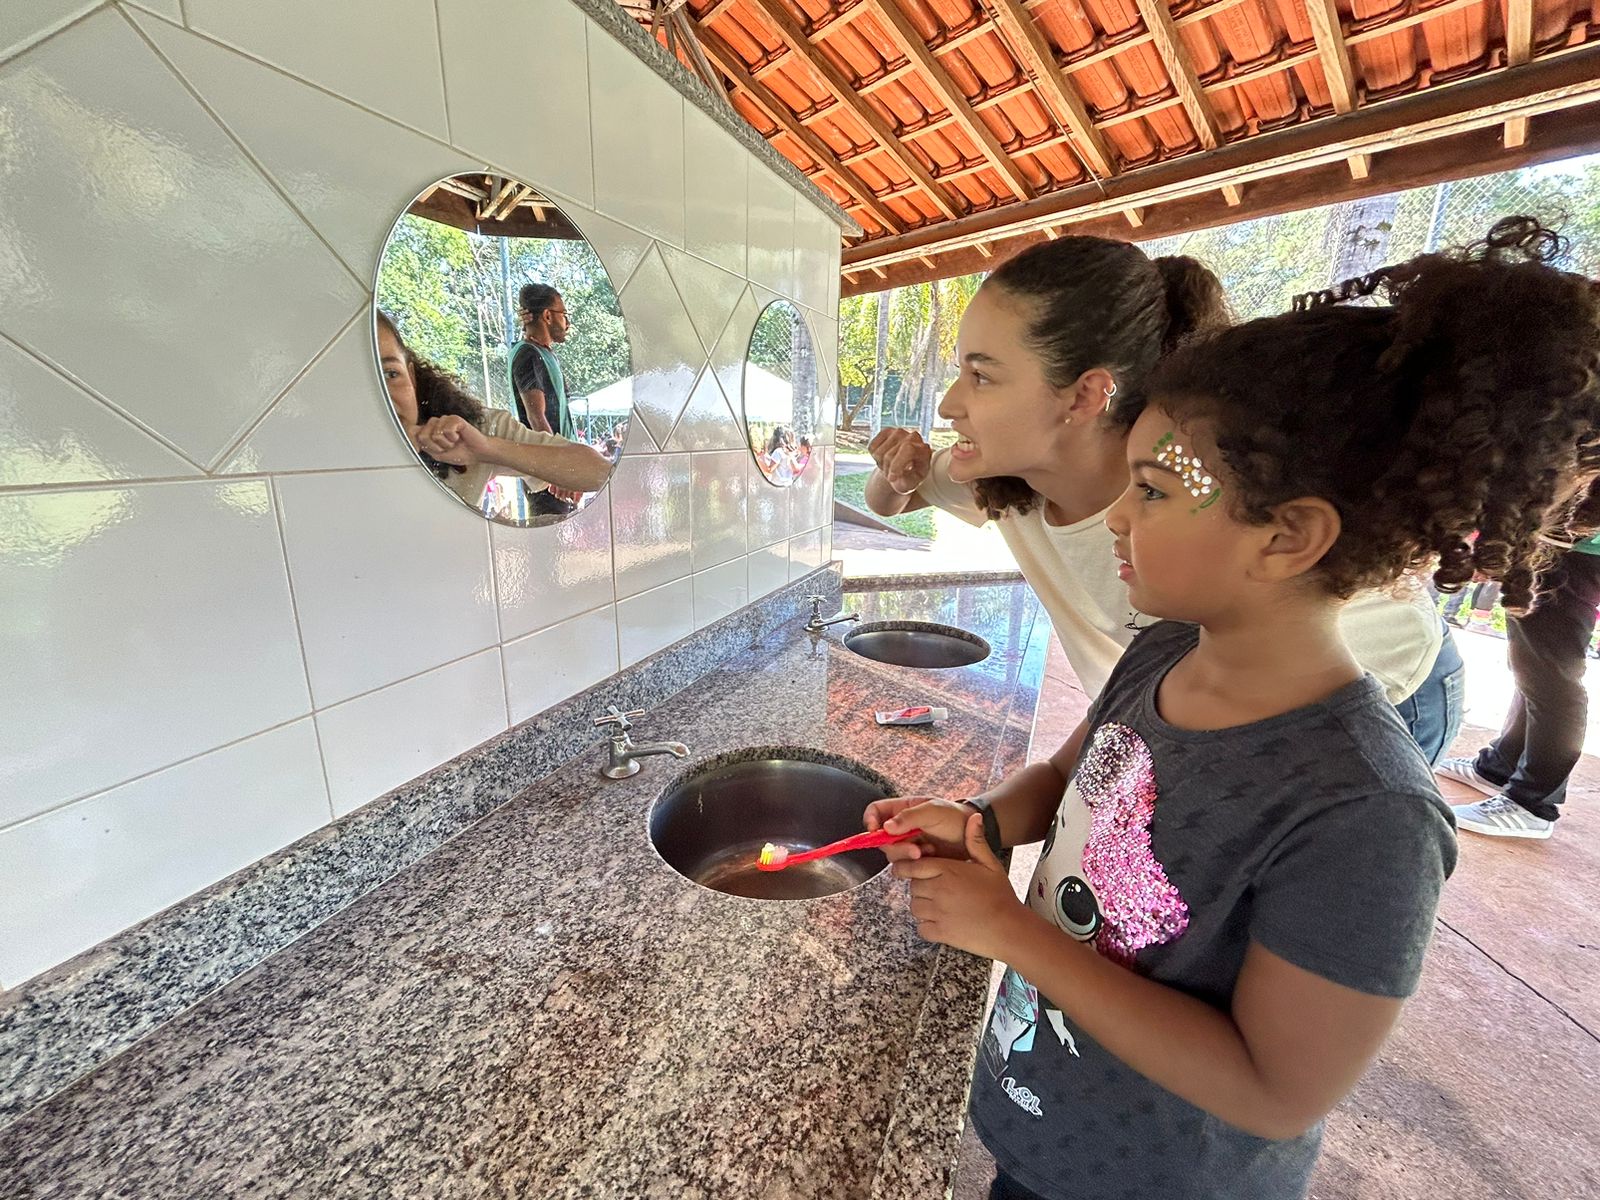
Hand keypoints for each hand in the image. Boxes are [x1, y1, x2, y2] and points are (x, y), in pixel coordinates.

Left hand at [414, 415, 488, 465]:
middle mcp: (435, 424)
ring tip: (454, 442)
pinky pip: (446, 430)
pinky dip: (453, 438)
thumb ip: (424, 445)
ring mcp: (444, 420)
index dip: (412, 438)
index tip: (417, 447)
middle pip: (423, 435)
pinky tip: (458, 437)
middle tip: (446, 447)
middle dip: (435, 446)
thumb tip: (411, 436)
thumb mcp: (437, 454)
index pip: (412, 431)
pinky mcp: (454, 418)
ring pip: (435, 434)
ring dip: (446, 444)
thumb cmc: (460, 453)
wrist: (477, 453)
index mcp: (429, 431)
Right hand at [864, 797, 976, 861]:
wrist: (973, 838)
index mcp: (902, 809)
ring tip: (929, 852)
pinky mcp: (914, 861)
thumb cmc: (955, 818)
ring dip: (907, 856)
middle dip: (896, 846)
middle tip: (915, 850)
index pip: (875, 811)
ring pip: (892, 855)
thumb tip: (886, 827)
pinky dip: (915, 866)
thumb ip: (909, 817)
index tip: (874, 830)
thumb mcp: (933, 811)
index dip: (870, 820)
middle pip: (881, 838)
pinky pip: (903, 867)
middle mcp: (901, 827)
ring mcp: (907, 844)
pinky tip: (931, 859)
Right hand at [868, 427, 932, 495]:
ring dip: (881, 464)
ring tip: (890, 467)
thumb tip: (894, 475)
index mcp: (924, 450)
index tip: (891, 479)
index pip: (907, 449)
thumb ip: (905, 482)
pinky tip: (885, 459)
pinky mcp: (887, 432)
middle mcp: (913, 437)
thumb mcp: (910, 485)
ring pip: (879, 453)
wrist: (906, 469)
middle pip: (889, 455)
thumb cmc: (909, 478)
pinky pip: (872, 447)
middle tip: (891, 477)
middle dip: (887, 470)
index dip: (896, 465)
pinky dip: (875, 458)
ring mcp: (899, 432)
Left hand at [892, 814, 1027, 957]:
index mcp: (947, 870)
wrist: (1009, 927)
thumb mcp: (990, 864)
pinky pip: (921, 928)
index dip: (907, 868)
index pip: (911, 866)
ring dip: (923, 906)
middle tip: (937, 890)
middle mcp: (938, 889)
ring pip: (915, 907)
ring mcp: (937, 912)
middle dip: (920, 887)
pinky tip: (943, 922)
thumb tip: (974, 816)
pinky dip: (927, 926)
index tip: (909, 871)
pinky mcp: (939, 932)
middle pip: (912, 886)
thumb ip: (976, 841)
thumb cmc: (1000, 895)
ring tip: (942, 906)